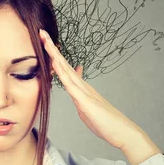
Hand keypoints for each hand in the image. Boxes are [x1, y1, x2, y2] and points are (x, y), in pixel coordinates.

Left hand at [39, 29, 144, 149]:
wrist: (122, 131)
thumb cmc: (105, 122)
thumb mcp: (87, 108)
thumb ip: (80, 98)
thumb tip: (75, 91)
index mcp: (81, 88)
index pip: (64, 69)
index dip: (54, 56)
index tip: (45, 43)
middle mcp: (82, 86)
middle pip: (63, 64)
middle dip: (51, 49)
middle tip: (41, 33)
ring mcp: (83, 92)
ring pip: (65, 69)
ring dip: (54, 55)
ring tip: (45, 41)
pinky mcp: (84, 101)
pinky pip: (70, 84)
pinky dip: (61, 72)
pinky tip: (54, 63)